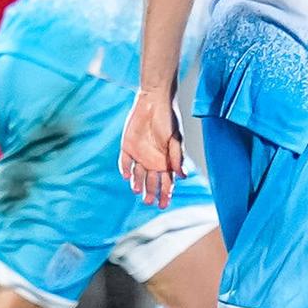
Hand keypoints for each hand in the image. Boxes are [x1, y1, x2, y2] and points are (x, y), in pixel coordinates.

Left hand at [120, 92, 186, 207]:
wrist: (154, 103)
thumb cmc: (169, 120)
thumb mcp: (176, 140)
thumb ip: (178, 158)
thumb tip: (182, 176)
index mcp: (166, 162)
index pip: (166, 182)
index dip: (165, 194)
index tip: (163, 205)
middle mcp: (152, 161)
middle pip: (150, 182)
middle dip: (150, 193)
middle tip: (148, 202)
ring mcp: (139, 155)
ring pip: (137, 175)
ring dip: (137, 183)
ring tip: (137, 191)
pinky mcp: (127, 147)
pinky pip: (125, 162)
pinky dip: (125, 169)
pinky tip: (127, 176)